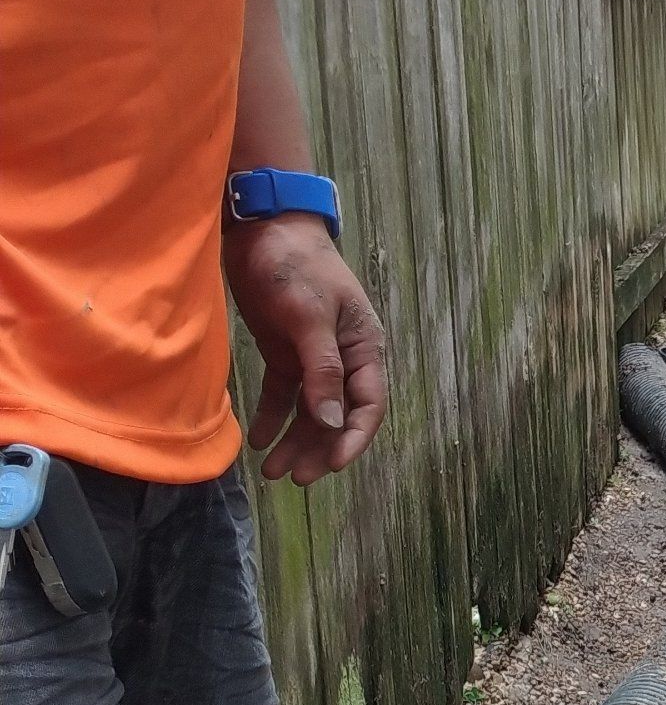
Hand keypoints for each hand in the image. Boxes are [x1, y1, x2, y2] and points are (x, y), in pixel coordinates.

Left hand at [225, 215, 387, 484]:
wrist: (262, 226)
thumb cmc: (295, 264)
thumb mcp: (310, 316)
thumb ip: (322, 370)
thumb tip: (332, 421)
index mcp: (363, 348)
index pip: (367, 405)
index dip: (353, 439)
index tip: (333, 466)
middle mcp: (343, 358)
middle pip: (337, 416)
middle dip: (318, 449)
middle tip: (295, 477)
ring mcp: (313, 357)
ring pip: (310, 411)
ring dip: (294, 441)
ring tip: (272, 471)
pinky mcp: (284, 352)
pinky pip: (283, 395)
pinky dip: (273, 418)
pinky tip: (259, 440)